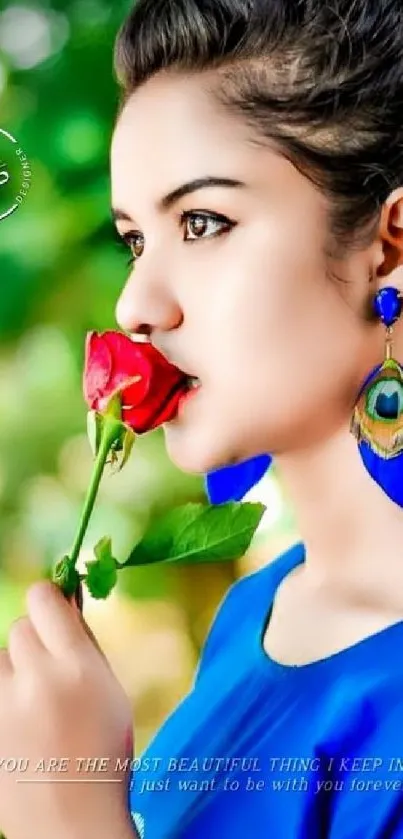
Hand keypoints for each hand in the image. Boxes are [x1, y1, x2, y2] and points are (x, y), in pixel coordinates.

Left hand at [0, 581, 135, 838]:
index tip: (54, 614)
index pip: (43, 598)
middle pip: (20, 627)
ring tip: (31, 703)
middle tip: (49, 670)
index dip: (49, 603)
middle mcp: (36, 678)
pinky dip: (3, 695)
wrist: (71, 820)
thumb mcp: (112, 692)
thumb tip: (65, 604)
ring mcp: (3, 704)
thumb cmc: (102, 755)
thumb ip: (85, 647)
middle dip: (34, 642)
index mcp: (77, 666)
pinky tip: (19, 722)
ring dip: (13, 670)